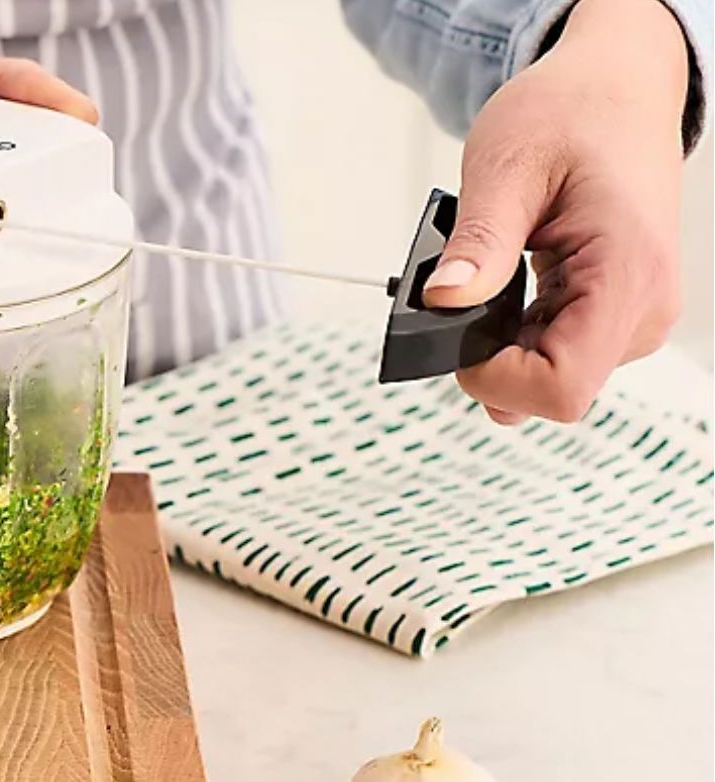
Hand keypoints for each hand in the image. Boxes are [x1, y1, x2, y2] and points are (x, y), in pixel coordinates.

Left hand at [421, 0, 689, 424]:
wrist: (615, 88)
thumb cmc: (571, 113)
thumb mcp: (506, 166)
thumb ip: (479, 243)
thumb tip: (441, 302)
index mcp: (625, 272)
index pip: (561, 386)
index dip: (495, 380)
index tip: (455, 335)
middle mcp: (642, 308)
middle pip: (554, 390)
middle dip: (492, 359)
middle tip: (464, 292)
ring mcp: (633, 315)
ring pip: (550, 377)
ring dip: (501, 345)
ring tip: (491, 277)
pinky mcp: (616, 314)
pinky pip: (555, 353)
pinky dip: (515, 334)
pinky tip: (503, 290)